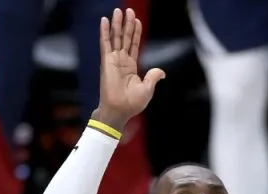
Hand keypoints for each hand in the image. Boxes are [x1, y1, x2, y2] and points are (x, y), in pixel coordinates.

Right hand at [94, 8, 164, 130]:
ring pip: (116, 38)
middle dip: (127, 24)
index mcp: (131, 67)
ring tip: (118, 11)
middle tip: (128, 10)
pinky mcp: (106, 62)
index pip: (134, 45)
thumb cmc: (132, 104)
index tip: (137, 21)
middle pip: (125, 38)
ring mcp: (113, 60)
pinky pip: (105, 44)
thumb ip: (153, 76)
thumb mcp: (147, 89)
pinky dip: (105, 32)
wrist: (119, 111)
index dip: (136, 33)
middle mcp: (121, 61)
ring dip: (117, 24)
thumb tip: (162, 72)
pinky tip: (105, 21)